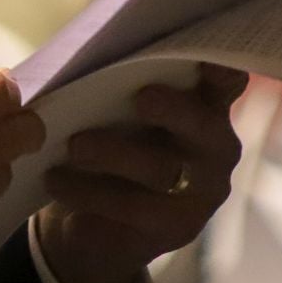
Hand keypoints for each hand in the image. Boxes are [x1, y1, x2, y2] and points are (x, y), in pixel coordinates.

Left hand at [36, 64, 247, 282]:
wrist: (89, 219)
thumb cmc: (105, 140)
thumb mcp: (109, 108)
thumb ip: (114, 82)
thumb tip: (85, 55)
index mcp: (202, 104)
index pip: (225, 82)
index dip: (223, 69)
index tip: (210, 56)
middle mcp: (213, 146)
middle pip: (203, 126)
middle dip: (175, 110)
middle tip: (142, 98)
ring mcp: (201, 191)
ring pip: (163, 168)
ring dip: (113, 153)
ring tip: (73, 146)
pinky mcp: (178, 227)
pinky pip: (136, 208)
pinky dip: (90, 192)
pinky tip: (56, 180)